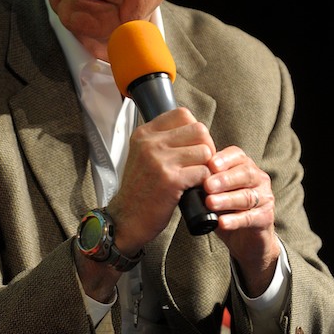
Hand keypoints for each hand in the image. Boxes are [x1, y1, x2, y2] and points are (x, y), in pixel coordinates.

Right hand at [110, 108, 215, 252]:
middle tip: (201, 163)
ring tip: (196, 176)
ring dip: (206, 166)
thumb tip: (195, 132)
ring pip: (205, 151)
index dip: (194, 130)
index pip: (182, 114)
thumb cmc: (139, 190)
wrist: (126, 218)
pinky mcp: (170, 180)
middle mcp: (151, 143)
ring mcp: (160, 161)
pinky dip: (204, 181)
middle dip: (206, 147)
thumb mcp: (142, 155)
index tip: (192, 146)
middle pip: (199, 130)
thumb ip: (163, 140)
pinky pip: (203, 172)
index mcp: (145, 133)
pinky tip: (192, 188)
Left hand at [204, 146, 279, 296]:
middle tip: (207, 185)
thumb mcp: (215, 191)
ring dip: (227, 199)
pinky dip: (235, 220)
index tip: (209, 164)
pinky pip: (250, 218)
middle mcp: (257, 179)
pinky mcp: (265, 218)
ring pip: (247, 196)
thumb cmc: (226, 208)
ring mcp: (264, 198)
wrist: (245, 238)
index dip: (224, 159)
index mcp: (244, 166)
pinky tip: (222, 222)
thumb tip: (183, 176)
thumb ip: (204, 181)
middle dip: (224, 179)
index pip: (236, 155)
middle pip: (245, 173)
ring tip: (210, 203)